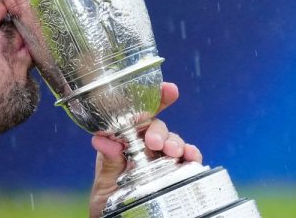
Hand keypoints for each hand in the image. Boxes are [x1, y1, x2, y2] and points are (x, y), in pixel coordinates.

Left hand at [87, 82, 202, 217]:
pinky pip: (188, 161)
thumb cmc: (107, 205)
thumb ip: (106, 163)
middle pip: (157, 127)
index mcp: (124, 143)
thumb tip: (102, 139)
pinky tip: (191, 156)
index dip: (155, 99)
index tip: (169, 89)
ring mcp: (162, 161)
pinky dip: (193, 155)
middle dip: (160, 130)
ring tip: (173, 151)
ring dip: (176, 142)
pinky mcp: (176, 175)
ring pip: (173, 141)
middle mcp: (144, 149)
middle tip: (155, 143)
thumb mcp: (103, 186)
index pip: (138, 116)